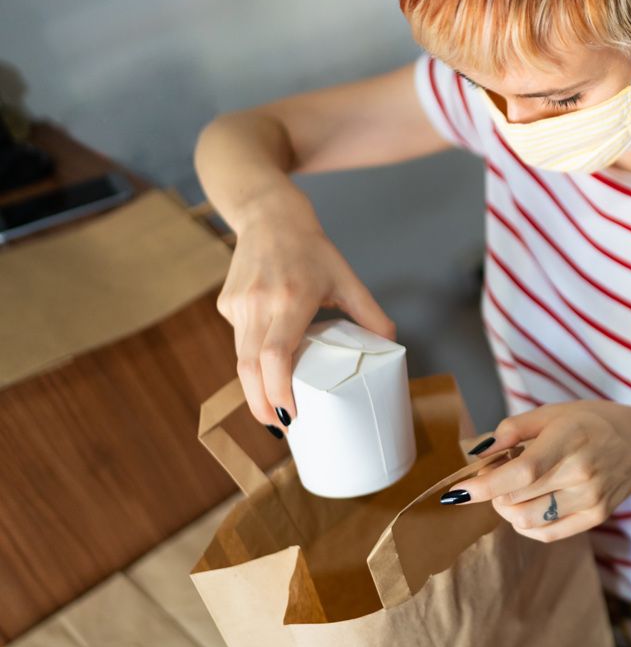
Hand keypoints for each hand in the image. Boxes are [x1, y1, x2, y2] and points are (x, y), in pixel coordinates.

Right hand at [217, 189, 394, 429]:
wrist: (268, 217)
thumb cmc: (312, 249)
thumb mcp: (347, 279)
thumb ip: (371, 315)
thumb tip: (389, 347)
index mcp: (292, 299)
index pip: (275, 355)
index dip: (277, 389)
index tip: (288, 416)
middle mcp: (259, 303)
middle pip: (249, 368)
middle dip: (261, 404)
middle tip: (280, 429)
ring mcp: (238, 304)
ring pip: (239, 359)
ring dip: (254, 390)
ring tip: (274, 411)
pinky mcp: (226, 305)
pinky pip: (239, 341)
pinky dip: (252, 362)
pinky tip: (268, 370)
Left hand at [442, 402, 630, 541]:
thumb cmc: (595, 423)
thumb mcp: (555, 412)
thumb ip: (513, 429)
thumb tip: (477, 452)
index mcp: (571, 439)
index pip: (522, 472)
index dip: (485, 486)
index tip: (456, 492)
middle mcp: (583, 473)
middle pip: (518, 499)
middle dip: (491, 492)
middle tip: (493, 474)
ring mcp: (590, 499)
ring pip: (527, 521)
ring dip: (506, 508)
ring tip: (512, 489)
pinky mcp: (595, 517)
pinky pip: (545, 533)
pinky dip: (524, 523)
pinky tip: (527, 503)